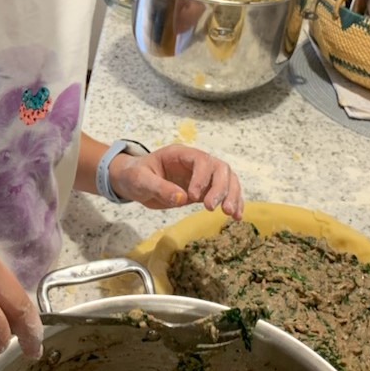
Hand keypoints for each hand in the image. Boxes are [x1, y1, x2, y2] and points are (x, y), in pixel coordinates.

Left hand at [108, 144, 243, 217]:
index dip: (202, 177)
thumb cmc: (134, 175)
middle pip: (219, 168)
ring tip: (230, 214)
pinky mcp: (204, 190)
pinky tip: (236, 216)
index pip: (201, 160)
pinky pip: (224, 193)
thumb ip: (159, 187)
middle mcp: (195, 163)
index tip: (194, 197)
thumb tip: (182, 198)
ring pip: (227, 179)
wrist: (132, 182)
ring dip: (232, 195)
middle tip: (214, 208)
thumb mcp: (141, 180)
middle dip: (221, 188)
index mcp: (180, 154)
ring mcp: (201, 176)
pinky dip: (233, 202)